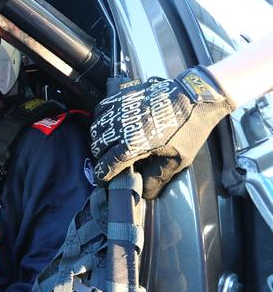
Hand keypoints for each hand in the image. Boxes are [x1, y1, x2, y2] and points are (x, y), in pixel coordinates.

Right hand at [90, 66, 234, 197]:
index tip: (105, 179)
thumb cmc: (188, 130)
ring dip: (99, 140)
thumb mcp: (178, 160)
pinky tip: (107, 125)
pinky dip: (100, 120)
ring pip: (96, 129)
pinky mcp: (121, 98)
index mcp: (133, 146)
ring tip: (108, 145)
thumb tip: (144, 193)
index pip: (107, 165)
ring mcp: (119, 111)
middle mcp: (121, 129)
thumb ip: (157, 178)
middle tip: (109, 163)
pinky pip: (101, 110)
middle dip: (101, 158)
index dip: (103, 175)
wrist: (194, 98)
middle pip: (98, 147)